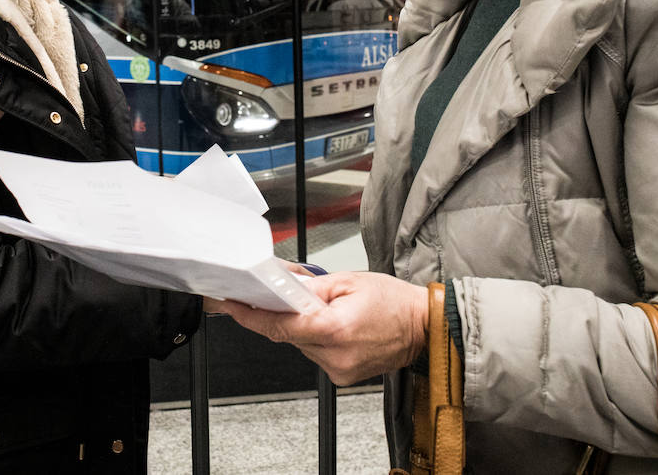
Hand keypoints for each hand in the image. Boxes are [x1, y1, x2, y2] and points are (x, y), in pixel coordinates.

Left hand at [211, 272, 429, 385]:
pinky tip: (338, 327)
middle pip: (289, 334)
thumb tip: (281, 286)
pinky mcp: (343, 376)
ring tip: (331, 310)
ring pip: (302, 344)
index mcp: (335, 329)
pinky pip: (316, 353)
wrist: (425, 328)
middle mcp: (335, 355)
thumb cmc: (395, 302)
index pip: (280, 325)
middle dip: (286, 313)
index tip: (232, 305)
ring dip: (305, 326)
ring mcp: (339, 369)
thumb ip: (309, 286)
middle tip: (295, 294)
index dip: (251, 316)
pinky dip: (319, 338)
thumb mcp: (348, 281)